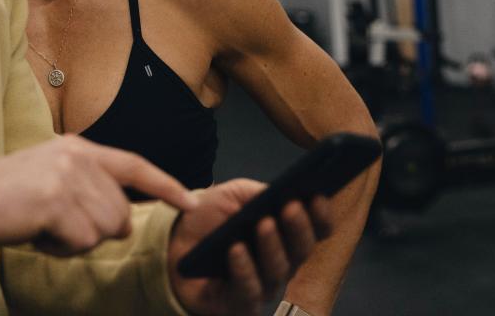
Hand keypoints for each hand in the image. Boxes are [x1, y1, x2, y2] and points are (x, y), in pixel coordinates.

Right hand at [0, 134, 198, 255]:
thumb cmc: (6, 198)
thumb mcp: (52, 179)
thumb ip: (89, 190)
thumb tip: (123, 222)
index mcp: (78, 148)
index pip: (134, 165)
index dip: (166, 185)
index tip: (191, 200)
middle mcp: (78, 157)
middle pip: (120, 211)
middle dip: (95, 229)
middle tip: (55, 223)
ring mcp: (68, 177)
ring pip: (104, 229)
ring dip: (76, 241)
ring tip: (43, 226)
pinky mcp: (58, 200)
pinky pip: (81, 242)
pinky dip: (60, 248)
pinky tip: (37, 233)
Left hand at [168, 179, 331, 315]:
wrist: (174, 242)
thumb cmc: (210, 217)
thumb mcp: (234, 195)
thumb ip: (258, 192)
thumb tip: (282, 191)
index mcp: (287, 236)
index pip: (315, 230)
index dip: (320, 215)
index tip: (318, 195)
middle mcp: (282, 263)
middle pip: (302, 251)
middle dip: (298, 227)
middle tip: (291, 206)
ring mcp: (263, 287)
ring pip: (279, 270)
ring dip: (272, 245)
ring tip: (264, 223)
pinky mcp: (241, 306)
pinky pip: (248, 291)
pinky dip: (244, 269)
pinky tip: (236, 249)